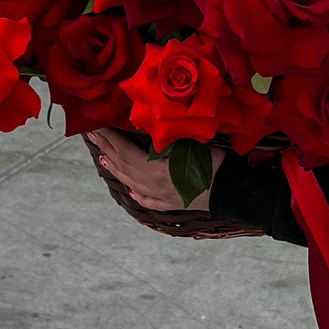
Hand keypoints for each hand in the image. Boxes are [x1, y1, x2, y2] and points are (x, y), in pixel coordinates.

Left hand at [86, 128, 225, 214]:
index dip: (109, 137)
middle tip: (92, 134)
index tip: (95, 124)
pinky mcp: (172, 204)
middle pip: (123, 165)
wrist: (236, 191)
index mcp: (155, 170)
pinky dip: (135, 193)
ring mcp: (161, 197)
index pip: (124, 151)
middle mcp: (153, 185)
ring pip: (131, 182)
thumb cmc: (217, 163)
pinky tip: (129, 190)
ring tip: (102, 158)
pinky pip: (147, 200)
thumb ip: (165, 137)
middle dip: (106, 148)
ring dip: (115, 168)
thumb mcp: (190, 143)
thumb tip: (145, 125)